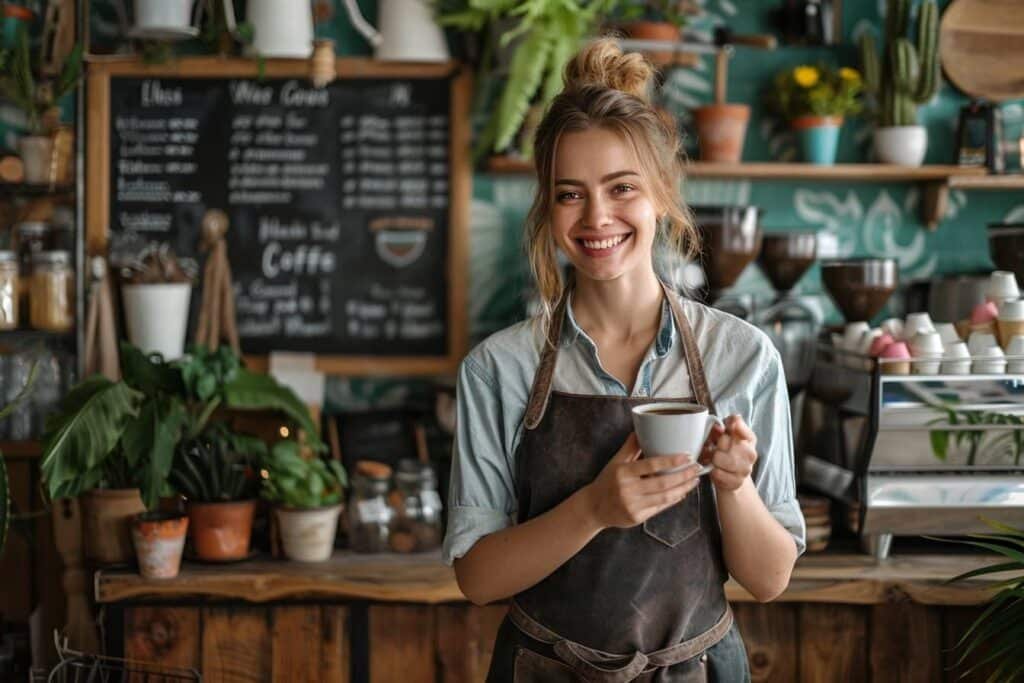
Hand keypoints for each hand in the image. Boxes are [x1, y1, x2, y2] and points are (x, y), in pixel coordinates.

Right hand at [582, 432, 701, 530]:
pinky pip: (660, 507)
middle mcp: (627, 489)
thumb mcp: (615, 462)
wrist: (594, 507)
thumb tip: (641, 429)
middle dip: (683, 475)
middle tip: (697, 468)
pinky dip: (673, 499)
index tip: (687, 456)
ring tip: (694, 480)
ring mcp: (633, 505)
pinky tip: (682, 492)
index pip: (650, 465)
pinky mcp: (637, 518)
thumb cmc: (606, 481)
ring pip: (664, 497)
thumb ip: (630, 448)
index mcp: (622, 472)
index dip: (671, 460)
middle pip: (662, 483)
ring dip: (683, 488)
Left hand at [700, 415, 757, 491]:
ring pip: (718, 458)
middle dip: (715, 444)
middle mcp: (750, 453)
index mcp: (749, 438)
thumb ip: (722, 427)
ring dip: (713, 458)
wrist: (732, 477)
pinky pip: (717, 473)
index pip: (738, 425)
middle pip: (724, 441)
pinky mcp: (737, 482)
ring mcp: (745, 469)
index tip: (723, 428)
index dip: (728, 425)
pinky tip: (716, 469)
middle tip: (715, 448)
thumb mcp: (725, 436)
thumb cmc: (727, 452)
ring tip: (715, 459)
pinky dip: (713, 471)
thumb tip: (718, 426)